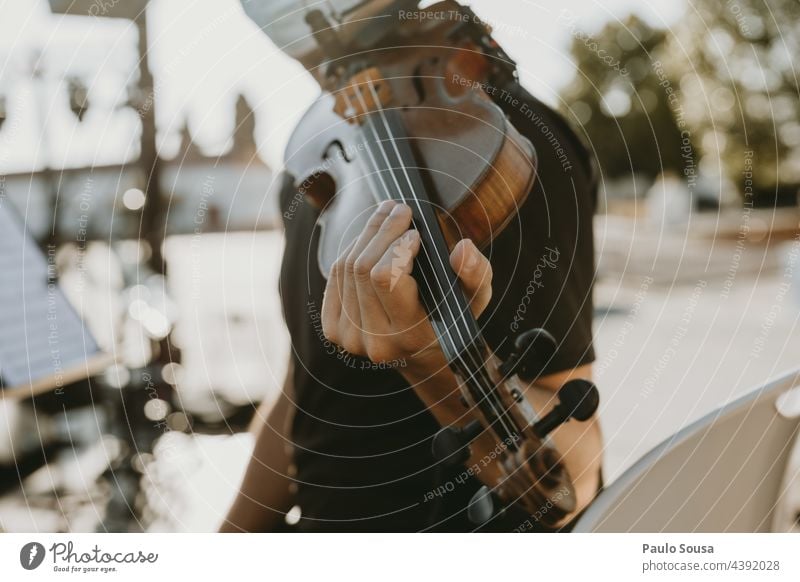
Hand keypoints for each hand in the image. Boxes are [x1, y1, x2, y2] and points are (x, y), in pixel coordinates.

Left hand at [321, 200, 492, 376]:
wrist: (424, 355)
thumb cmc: (451, 321)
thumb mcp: (474, 299)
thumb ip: (475, 273)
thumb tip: (463, 247)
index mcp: (409, 335)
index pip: (386, 279)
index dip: (396, 248)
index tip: (415, 233)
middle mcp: (374, 340)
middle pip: (363, 268)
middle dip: (382, 231)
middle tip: (399, 209)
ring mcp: (349, 337)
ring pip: (346, 268)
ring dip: (367, 236)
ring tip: (387, 217)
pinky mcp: (334, 328)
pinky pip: (336, 276)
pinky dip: (352, 251)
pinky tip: (370, 241)